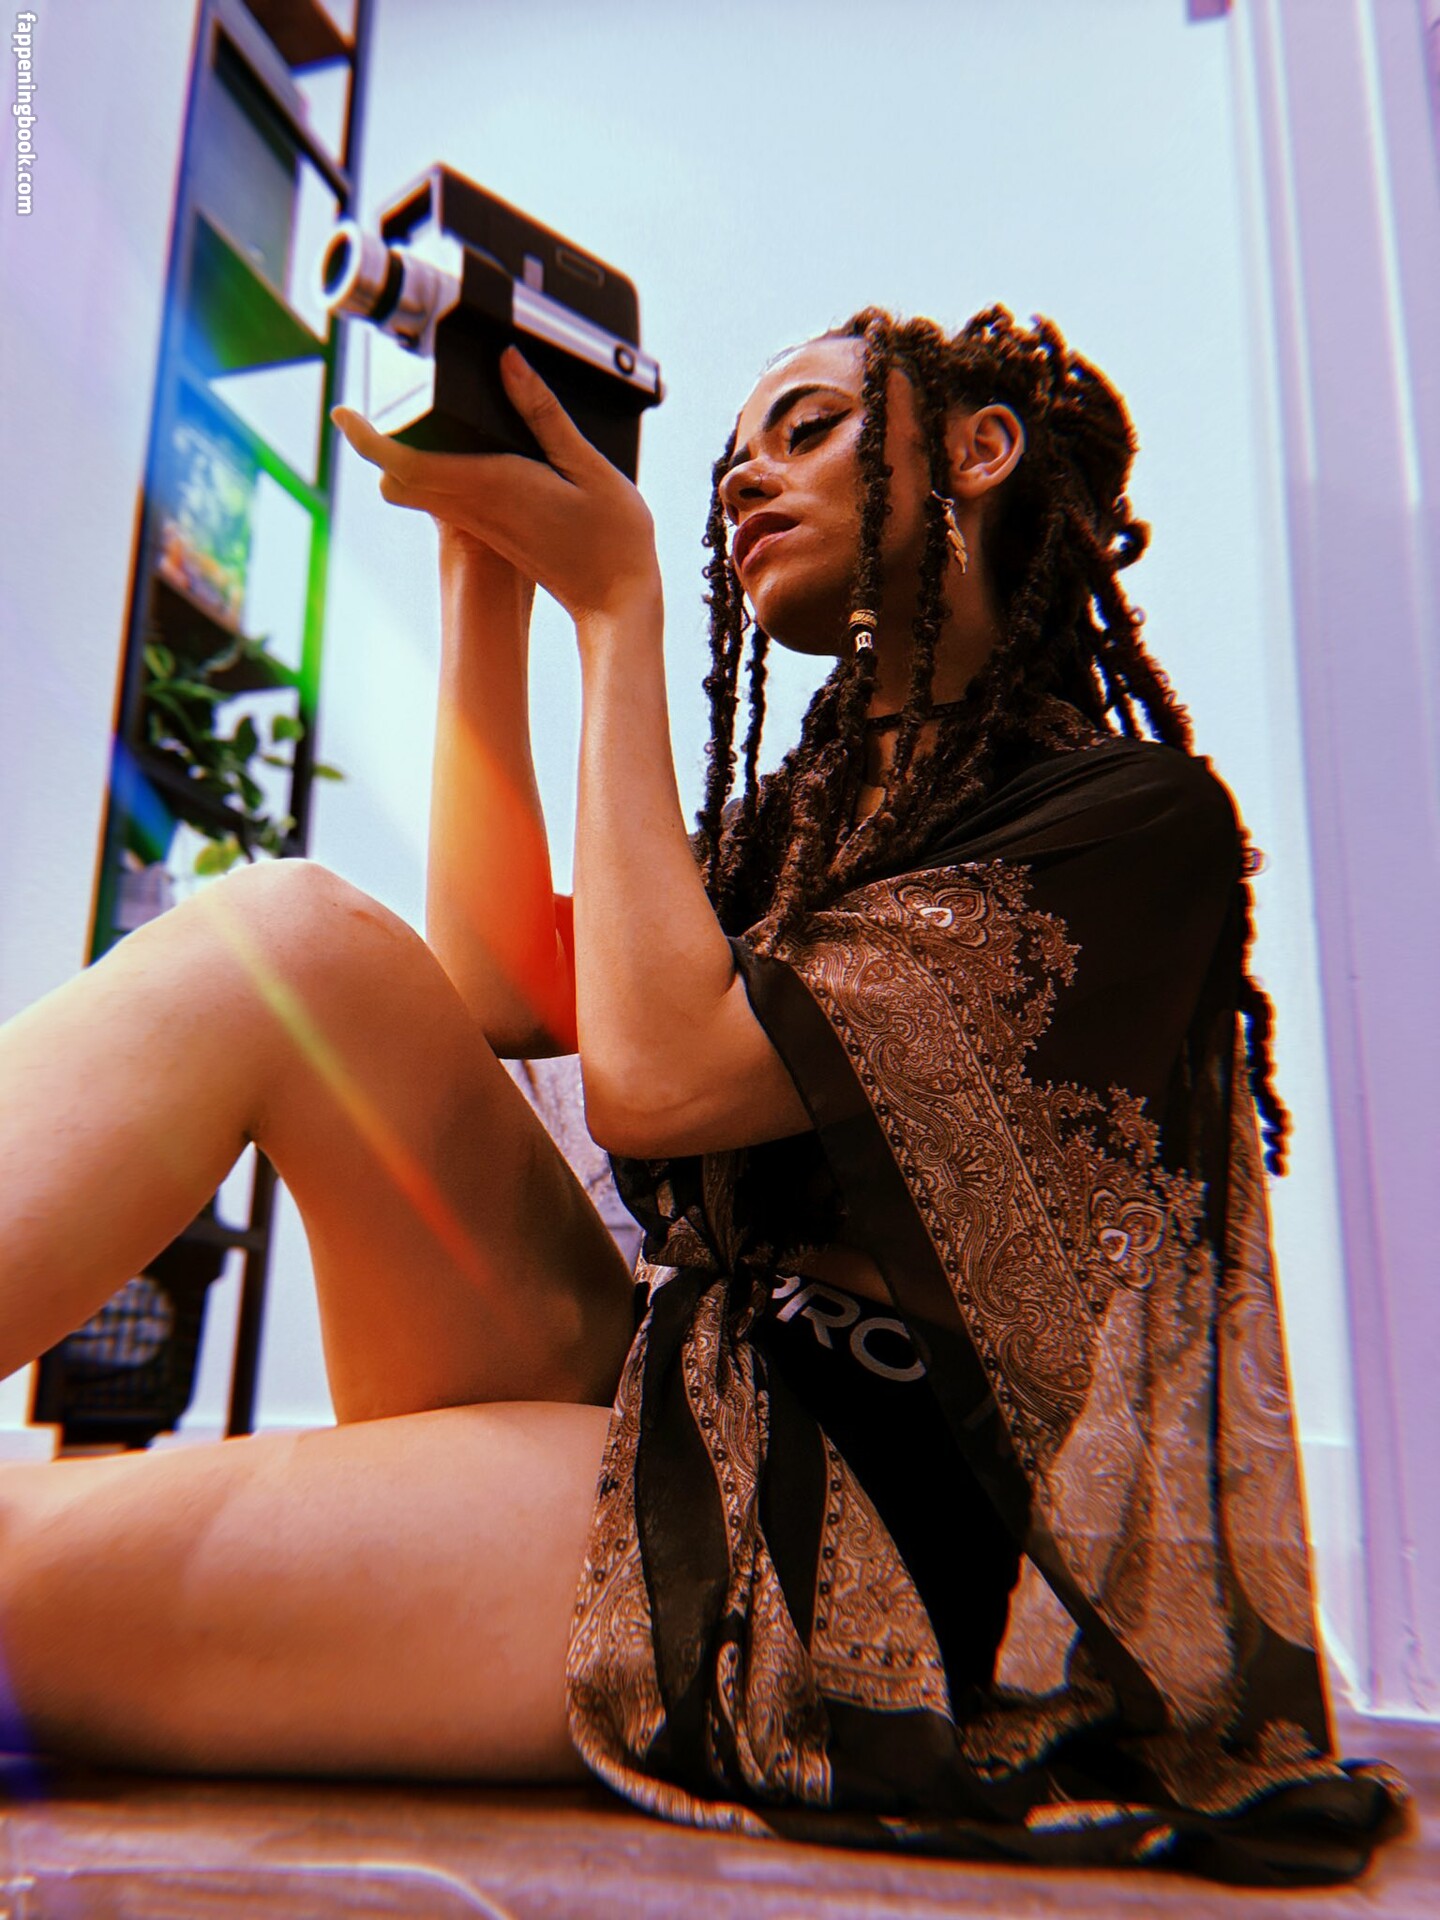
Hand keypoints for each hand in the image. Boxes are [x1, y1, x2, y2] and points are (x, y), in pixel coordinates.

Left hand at [330, 348, 659, 622]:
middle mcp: (475, 507)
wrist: (616, 602)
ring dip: (408, 456)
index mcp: (492, 486)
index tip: (345, 412)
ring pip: (418, 490)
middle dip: (382, 442)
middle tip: (381, 404)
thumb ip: (544, 414)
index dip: (368, 437)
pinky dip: (438, 470)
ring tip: (421, 417)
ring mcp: (481, 523)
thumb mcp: (589, 466)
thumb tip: (508, 364)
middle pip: (399, 478)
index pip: (406, 462)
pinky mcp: (491, 531)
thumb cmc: (612, 541)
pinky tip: (468, 448)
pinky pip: (446, 499)